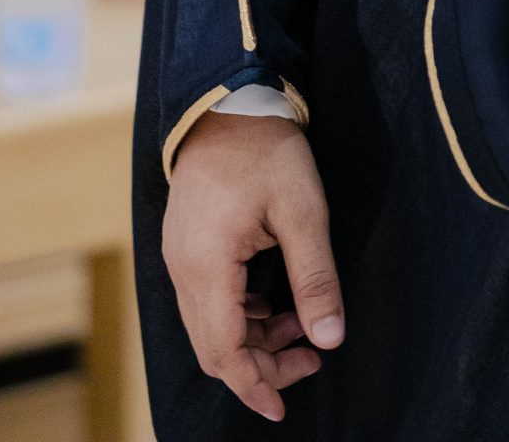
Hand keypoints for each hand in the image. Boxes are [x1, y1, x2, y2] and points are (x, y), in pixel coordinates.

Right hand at [161, 111, 344, 421]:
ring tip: (300, 329)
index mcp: (207, 265)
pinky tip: (273, 304)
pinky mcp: (185, 245)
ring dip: (251, 339)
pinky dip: (238, 314)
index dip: (254, 385)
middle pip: (214, 346)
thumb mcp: (303, 211)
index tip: (281, 408)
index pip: (223, 351)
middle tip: (309, 360)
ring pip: (209, 325)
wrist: (228, 100)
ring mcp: (179, 257)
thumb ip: (315, 278)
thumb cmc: (267, 149)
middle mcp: (182, 269)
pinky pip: (206, 300)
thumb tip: (330, 339)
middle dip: (260, 365)